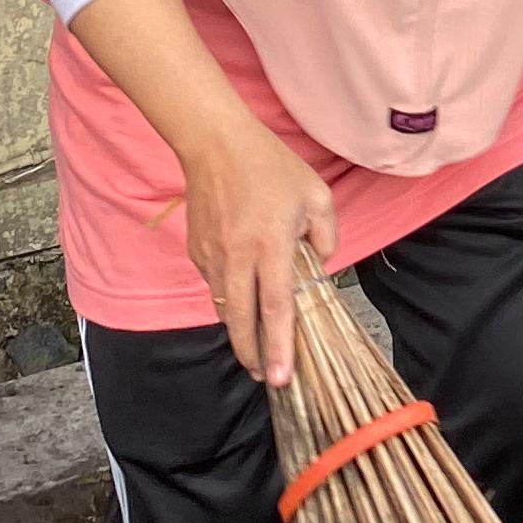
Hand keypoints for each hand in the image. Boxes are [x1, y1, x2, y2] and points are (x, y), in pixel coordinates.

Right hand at [180, 115, 336, 386]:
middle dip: (252, 355)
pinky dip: (228, 297)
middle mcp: (237, 257)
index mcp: (271, 245)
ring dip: (239, 329)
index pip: (276, 308)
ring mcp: (212, 256)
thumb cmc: (271, 166)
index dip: (278, 347)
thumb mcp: (316, 193)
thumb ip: (326, 234)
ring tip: (256, 344)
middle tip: (264, 376)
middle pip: (240, 321)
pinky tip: (242, 294)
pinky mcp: (196, 251)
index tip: (279, 378)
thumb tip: (321, 264)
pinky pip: (214, 285)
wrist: (215, 144)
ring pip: (224, 307)